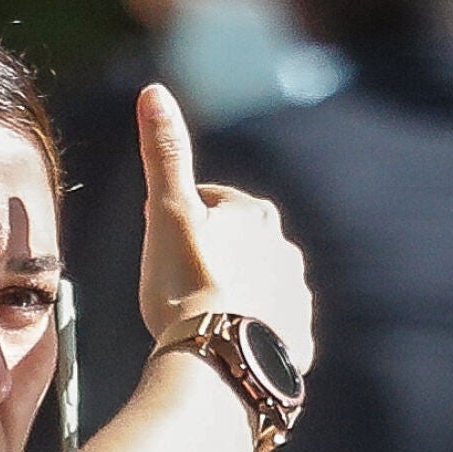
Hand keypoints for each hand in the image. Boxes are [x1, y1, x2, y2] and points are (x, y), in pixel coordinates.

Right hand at [136, 84, 313, 369]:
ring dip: (234, 293)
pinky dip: (251, 330)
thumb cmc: (186, 285)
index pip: (211, 201)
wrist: (220, 361)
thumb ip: (164, 154)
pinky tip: (227, 344)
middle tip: (177, 279)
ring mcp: (296, 297)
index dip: (181, 216)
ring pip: (259, 284)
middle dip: (212, 253)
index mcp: (253, 214)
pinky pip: (272, 328)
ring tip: (202, 317)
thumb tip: (154, 90)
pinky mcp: (298, 340)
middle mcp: (285, 249)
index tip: (160, 237)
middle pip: (239, 242)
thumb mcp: (166, 214)